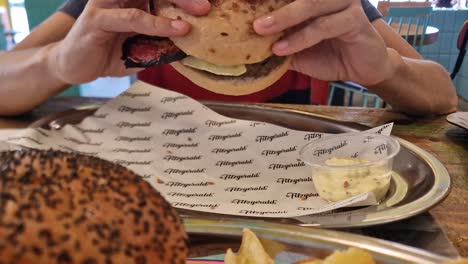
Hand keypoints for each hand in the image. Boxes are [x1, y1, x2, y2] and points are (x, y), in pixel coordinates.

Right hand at [49, 0, 210, 84]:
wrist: (74, 65)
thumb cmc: (109, 53)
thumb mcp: (144, 49)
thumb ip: (164, 45)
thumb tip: (194, 47)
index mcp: (134, 0)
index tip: (208, 6)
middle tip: (206, 7)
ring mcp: (108, 3)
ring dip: (175, 5)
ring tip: (196, 16)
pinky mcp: (97, 18)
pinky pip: (132, 18)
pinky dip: (155, 24)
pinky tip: (174, 29)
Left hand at [253, 0, 396, 85]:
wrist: (364, 68)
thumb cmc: (330, 55)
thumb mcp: (297, 50)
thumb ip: (277, 43)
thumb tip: (247, 46)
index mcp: (313, 0)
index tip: (242, 3)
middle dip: (270, 4)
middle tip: (249, 18)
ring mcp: (343, 3)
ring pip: (310, 4)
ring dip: (283, 18)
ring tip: (261, 30)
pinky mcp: (355, 19)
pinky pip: (323, 26)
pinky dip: (301, 37)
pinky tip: (283, 49)